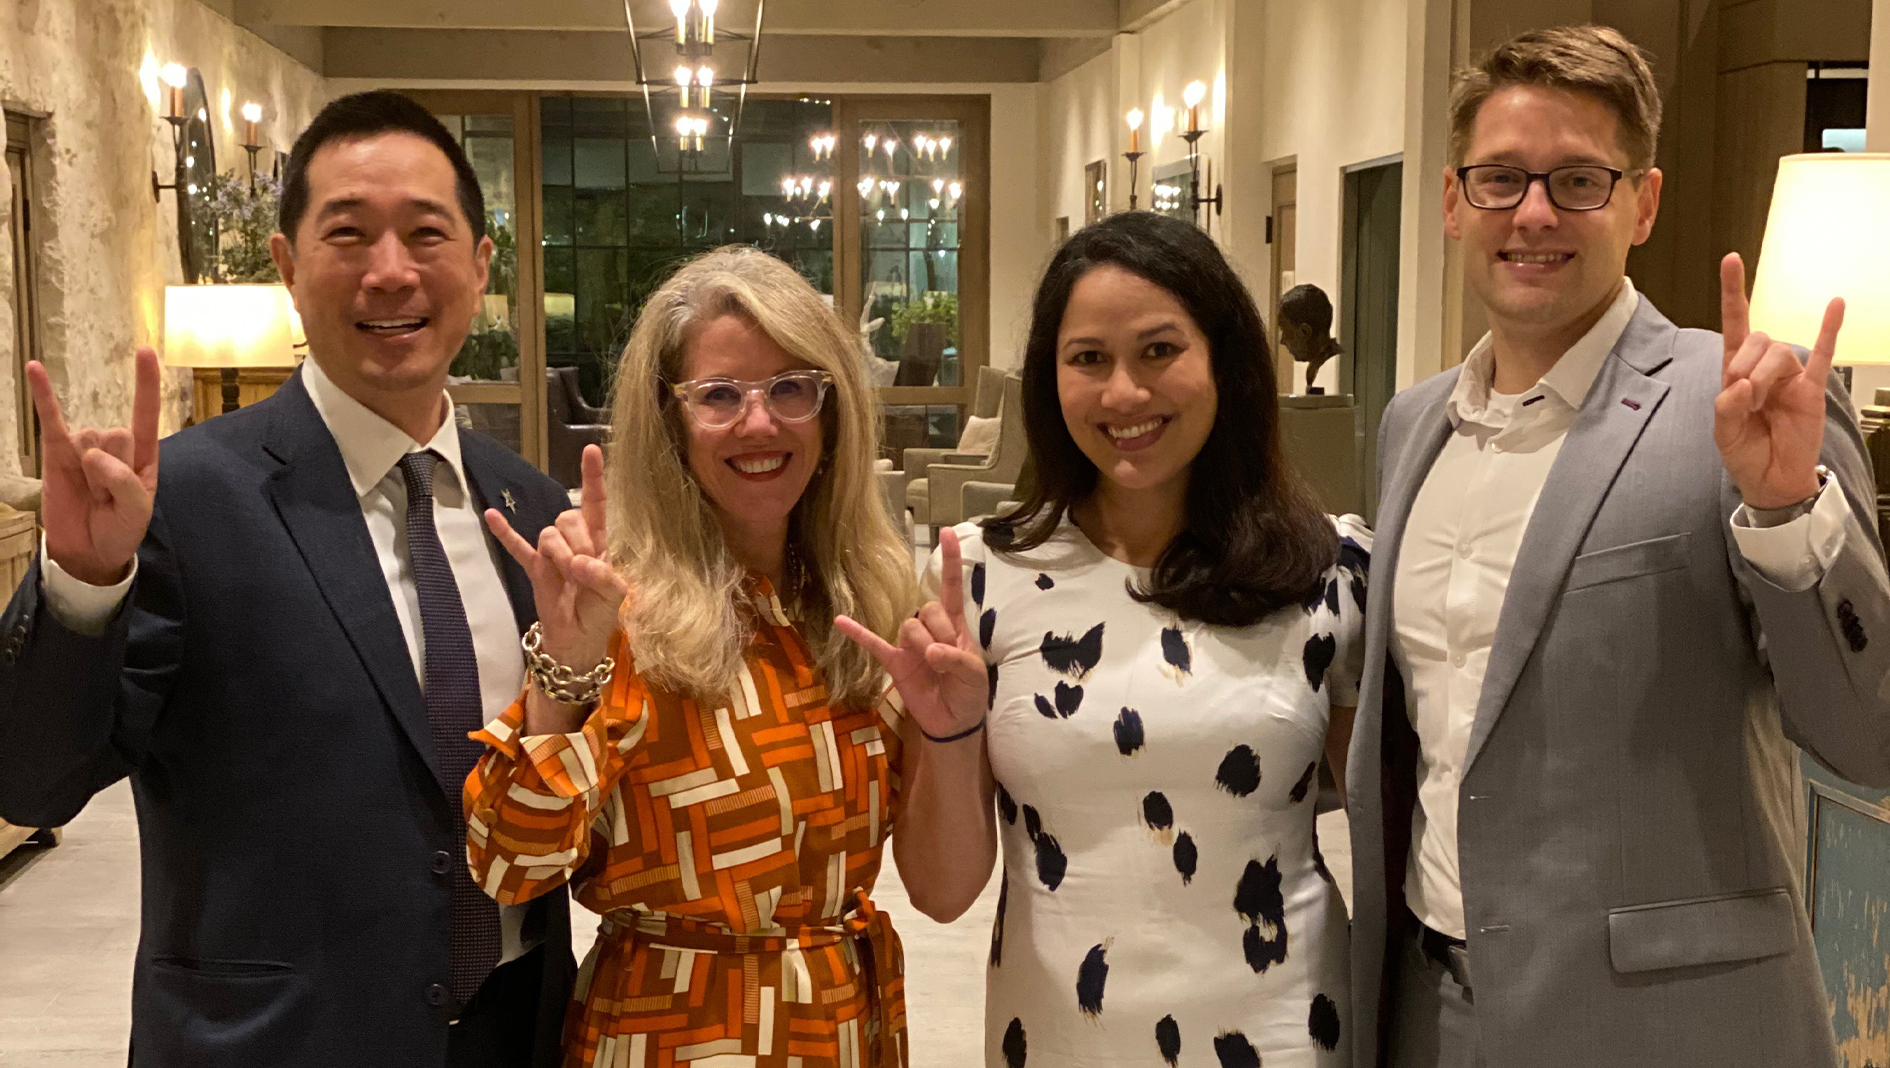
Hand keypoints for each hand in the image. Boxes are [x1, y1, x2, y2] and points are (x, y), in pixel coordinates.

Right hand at [30, 350, 160, 585]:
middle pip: (116, 434)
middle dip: (113, 470)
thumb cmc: (119, 529)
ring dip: (91, 474)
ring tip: (92, 496)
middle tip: (108, 498)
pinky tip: (34, 367)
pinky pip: (49, 418)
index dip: (146, 383)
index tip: (143, 351)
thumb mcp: (136, 511)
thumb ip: (124, 481)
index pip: (145, 412)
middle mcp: (113, 445)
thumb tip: (93, 454)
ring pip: (89, 440)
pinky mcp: (55, 451)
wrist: (88, 552)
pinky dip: (42, 393)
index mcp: (142, 455)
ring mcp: (82, 446)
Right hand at [484, 444, 628, 674]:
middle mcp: (576, 542)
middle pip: (569, 517)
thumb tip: (580, 562)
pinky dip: (505, 533)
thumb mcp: (613, 598)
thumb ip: (604, 577)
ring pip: (548, 533)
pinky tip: (492, 516)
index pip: (597, 504)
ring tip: (564, 576)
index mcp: (599, 543)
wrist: (576, 642)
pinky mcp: (534, 569)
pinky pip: (517, 546)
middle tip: (580, 572)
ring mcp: (552, 554)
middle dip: (575, 542)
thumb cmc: (600, 615)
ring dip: (556, 553)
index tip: (591, 450)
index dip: (594, 478)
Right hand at [836, 527, 987, 741]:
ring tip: (932, 666)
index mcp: (954, 625)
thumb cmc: (968, 692)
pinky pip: (873, 644)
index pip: (952, 587)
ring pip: (909, 625)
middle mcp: (930, 629)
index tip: (947, 531)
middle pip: (927, 609)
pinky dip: (857, 633)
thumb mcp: (974, 675)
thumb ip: (958, 660)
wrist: (953, 722)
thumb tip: (931, 652)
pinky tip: (840, 621)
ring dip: (922, 643)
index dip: (950, 561)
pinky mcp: (894, 663)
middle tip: (946, 657)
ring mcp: (910, 645)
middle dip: (939, 631)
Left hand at [1715, 253, 1842, 509]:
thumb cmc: (1745, 453)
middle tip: (1743, 393)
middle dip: (1745, 361)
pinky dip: (1829, 330)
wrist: (1771, 481)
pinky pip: (1824, 355)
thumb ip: (1727, 407)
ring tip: (1761, 401)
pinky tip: (1835, 305)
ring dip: (1766, 373)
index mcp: (1736, 373)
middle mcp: (1763, 368)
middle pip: (1758, 339)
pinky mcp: (1812, 390)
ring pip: (1780, 352)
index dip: (1732, 294)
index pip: (1734, 326)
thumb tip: (1744, 384)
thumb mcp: (1724, 433)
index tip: (1731, 260)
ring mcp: (1790, 377)